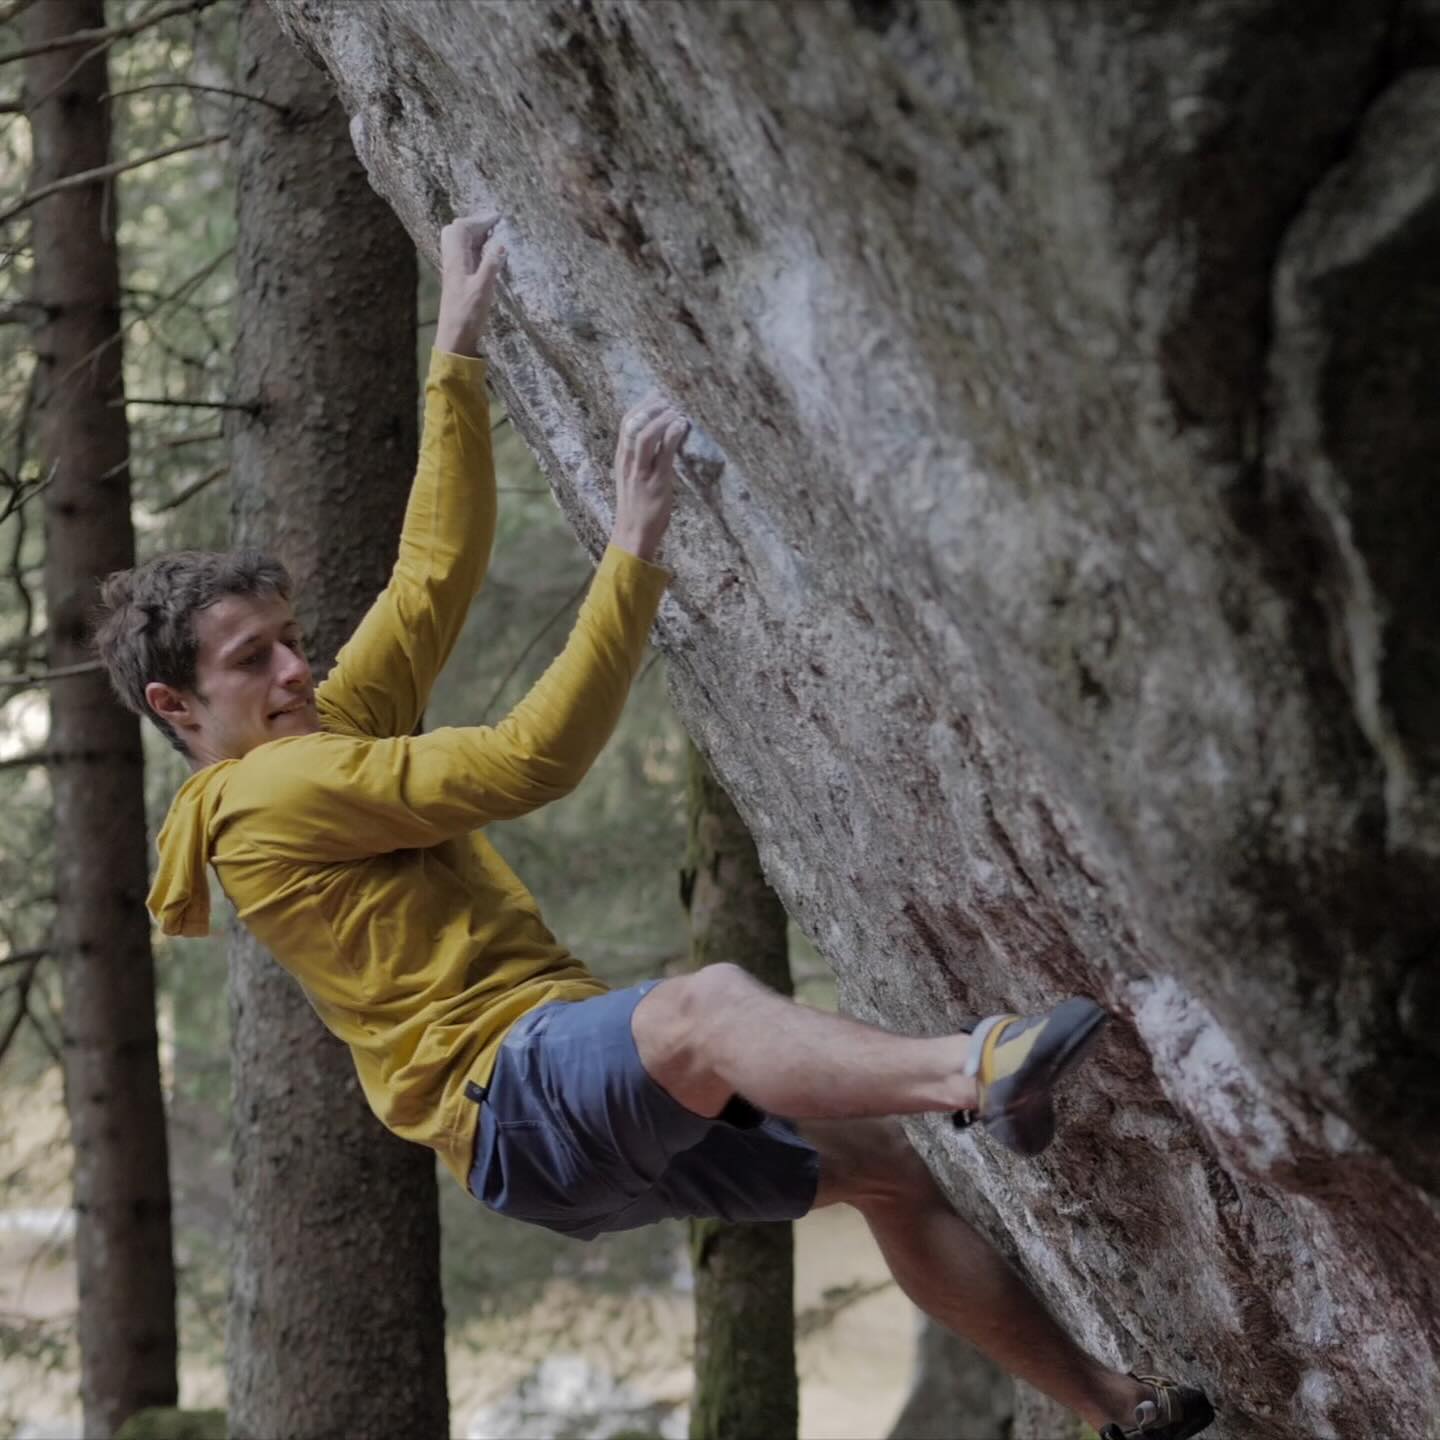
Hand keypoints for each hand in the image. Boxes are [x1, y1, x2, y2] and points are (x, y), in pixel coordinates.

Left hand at [434, 211, 505, 356]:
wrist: (455, 338)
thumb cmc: (467, 315)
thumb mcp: (483, 289)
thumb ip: (491, 265)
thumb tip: (500, 245)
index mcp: (456, 260)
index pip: (462, 228)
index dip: (478, 219)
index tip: (497, 217)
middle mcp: (452, 261)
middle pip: (458, 232)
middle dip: (475, 224)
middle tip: (494, 223)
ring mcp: (455, 271)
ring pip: (462, 244)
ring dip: (476, 235)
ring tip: (494, 233)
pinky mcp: (459, 280)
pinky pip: (466, 255)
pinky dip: (477, 248)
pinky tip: (489, 253)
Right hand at [611, 393, 688, 561]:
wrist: (632, 536)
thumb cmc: (636, 509)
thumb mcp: (632, 480)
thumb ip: (640, 461)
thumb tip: (657, 441)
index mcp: (621, 460)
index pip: (625, 424)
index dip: (641, 406)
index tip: (656, 397)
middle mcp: (628, 462)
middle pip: (634, 423)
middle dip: (653, 407)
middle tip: (671, 402)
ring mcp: (641, 472)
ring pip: (647, 434)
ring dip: (664, 418)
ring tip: (677, 413)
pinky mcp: (657, 482)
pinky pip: (664, 452)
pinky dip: (673, 434)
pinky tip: (682, 427)